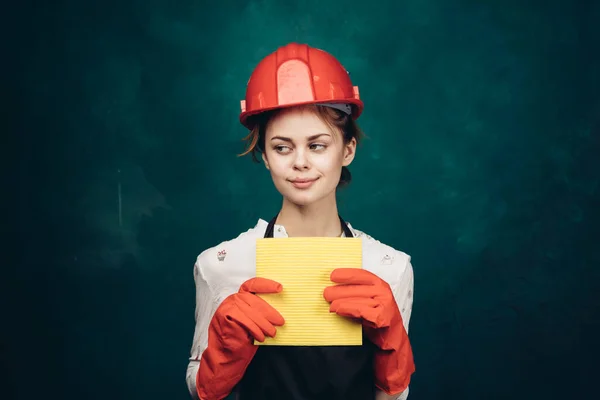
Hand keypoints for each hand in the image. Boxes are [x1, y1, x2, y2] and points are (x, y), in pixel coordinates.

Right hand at [197, 277, 283, 399]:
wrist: (226, 355)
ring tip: (272, 333)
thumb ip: (261, 313)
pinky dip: (254, 328)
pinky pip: (243, 319)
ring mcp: (227, 306)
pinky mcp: (224, 315)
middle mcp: (233, 299)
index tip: (280, 288)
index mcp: (241, 297)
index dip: (266, 285)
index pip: (253, 285)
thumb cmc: (243, 338)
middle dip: (269, 311)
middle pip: (253, 299)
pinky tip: (261, 337)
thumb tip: (279, 310)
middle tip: (280, 321)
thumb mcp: (255, 322)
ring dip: (263, 323)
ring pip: (249, 310)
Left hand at [323, 268, 399, 348]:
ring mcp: (383, 304)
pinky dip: (347, 309)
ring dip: (340, 302)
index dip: (346, 274)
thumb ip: (358, 293)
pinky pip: (359, 310)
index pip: (362, 274)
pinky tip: (338, 310)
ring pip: (357, 300)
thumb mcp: (371, 300)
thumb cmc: (378, 316)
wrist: (392, 335)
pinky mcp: (381, 317)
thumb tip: (336, 288)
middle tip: (326, 293)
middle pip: (357, 288)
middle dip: (339, 290)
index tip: (333, 275)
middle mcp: (383, 292)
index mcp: (380, 284)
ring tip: (330, 304)